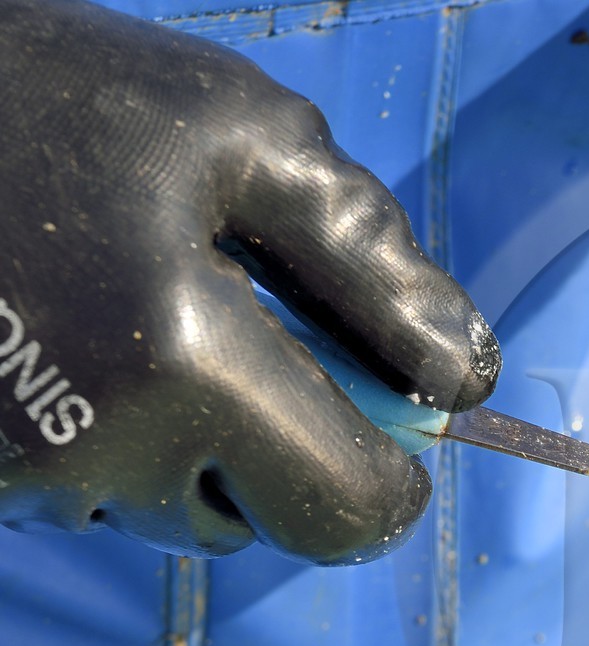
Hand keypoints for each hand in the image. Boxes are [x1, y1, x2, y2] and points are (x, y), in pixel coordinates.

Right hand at [0, 0, 498, 562]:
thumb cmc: (59, 97)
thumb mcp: (248, 137)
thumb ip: (374, 268)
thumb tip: (465, 383)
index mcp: (189, 371)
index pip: (349, 516)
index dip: (391, 477)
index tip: (391, 414)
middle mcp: (97, 456)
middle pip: (262, 525)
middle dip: (287, 451)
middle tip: (245, 329)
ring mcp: (16, 479)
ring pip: (172, 513)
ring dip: (195, 446)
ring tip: (140, 319)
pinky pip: (90, 494)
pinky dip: (115, 440)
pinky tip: (75, 341)